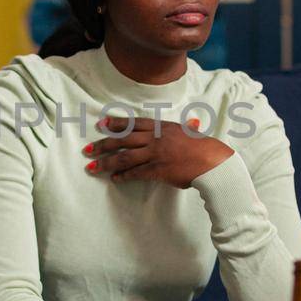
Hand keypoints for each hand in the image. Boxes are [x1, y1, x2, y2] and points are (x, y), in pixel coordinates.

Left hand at [84, 116, 234, 188]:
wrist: (213, 162)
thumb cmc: (204, 147)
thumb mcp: (193, 132)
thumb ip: (188, 127)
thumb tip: (193, 122)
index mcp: (161, 127)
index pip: (134, 123)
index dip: (116, 124)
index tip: (101, 124)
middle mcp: (155, 138)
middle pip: (122, 140)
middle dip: (103, 144)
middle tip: (87, 149)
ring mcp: (155, 154)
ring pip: (124, 156)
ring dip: (106, 162)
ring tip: (93, 167)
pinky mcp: (157, 170)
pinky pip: (135, 172)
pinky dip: (123, 176)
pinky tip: (115, 179)